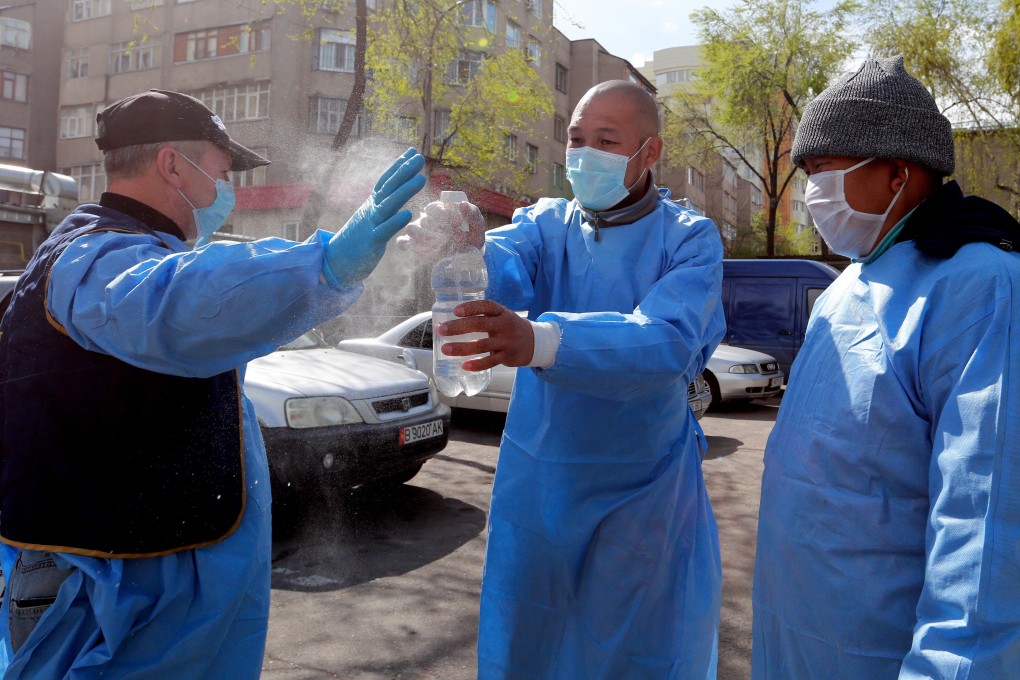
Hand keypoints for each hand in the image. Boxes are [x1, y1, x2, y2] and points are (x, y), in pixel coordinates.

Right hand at [323, 148, 426, 288]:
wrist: (335, 261)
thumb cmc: (357, 240)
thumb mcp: (370, 219)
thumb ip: (383, 207)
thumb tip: (395, 195)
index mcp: (372, 204)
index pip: (386, 181)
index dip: (399, 166)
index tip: (412, 152)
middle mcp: (371, 210)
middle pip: (389, 187)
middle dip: (405, 171)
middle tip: (420, 157)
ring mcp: (371, 225)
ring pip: (389, 205)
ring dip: (405, 191)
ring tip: (421, 178)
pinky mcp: (371, 242)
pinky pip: (385, 230)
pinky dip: (396, 221)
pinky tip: (408, 213)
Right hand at [399, 200, 485, 258]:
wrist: (470, 255)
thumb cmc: (472, 236)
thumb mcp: (477, 225)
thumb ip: (473, 214)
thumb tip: (462, 204)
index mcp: (440, 210)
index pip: (434, 207)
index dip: (445, 214)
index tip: (459, 223)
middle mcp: (427, 219)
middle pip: (423, 220)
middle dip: (438, 230)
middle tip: (453, 238)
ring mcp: (418, 232)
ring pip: (411, 229)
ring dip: (426, 239)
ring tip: (441, 246)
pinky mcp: (413, 246)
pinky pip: (403, 243)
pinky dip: (410, 245)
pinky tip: (424, 251)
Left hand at [434, 300, 533, 369]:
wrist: (535, 342)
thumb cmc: (511, 327)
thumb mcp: (502, 316)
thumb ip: (483, 317)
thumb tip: (453, 321)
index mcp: (501, 312)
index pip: (486, 306)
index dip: (471, 308)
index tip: (455, 311)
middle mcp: (504, 325)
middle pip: (479, 325)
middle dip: (458, 327)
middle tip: (442, 330)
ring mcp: (506, 342)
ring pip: (481, 345)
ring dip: (461, 347)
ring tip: (445, 349)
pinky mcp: (507, 356)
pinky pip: (490, 361)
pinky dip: (477, 364)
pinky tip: (464, 365)